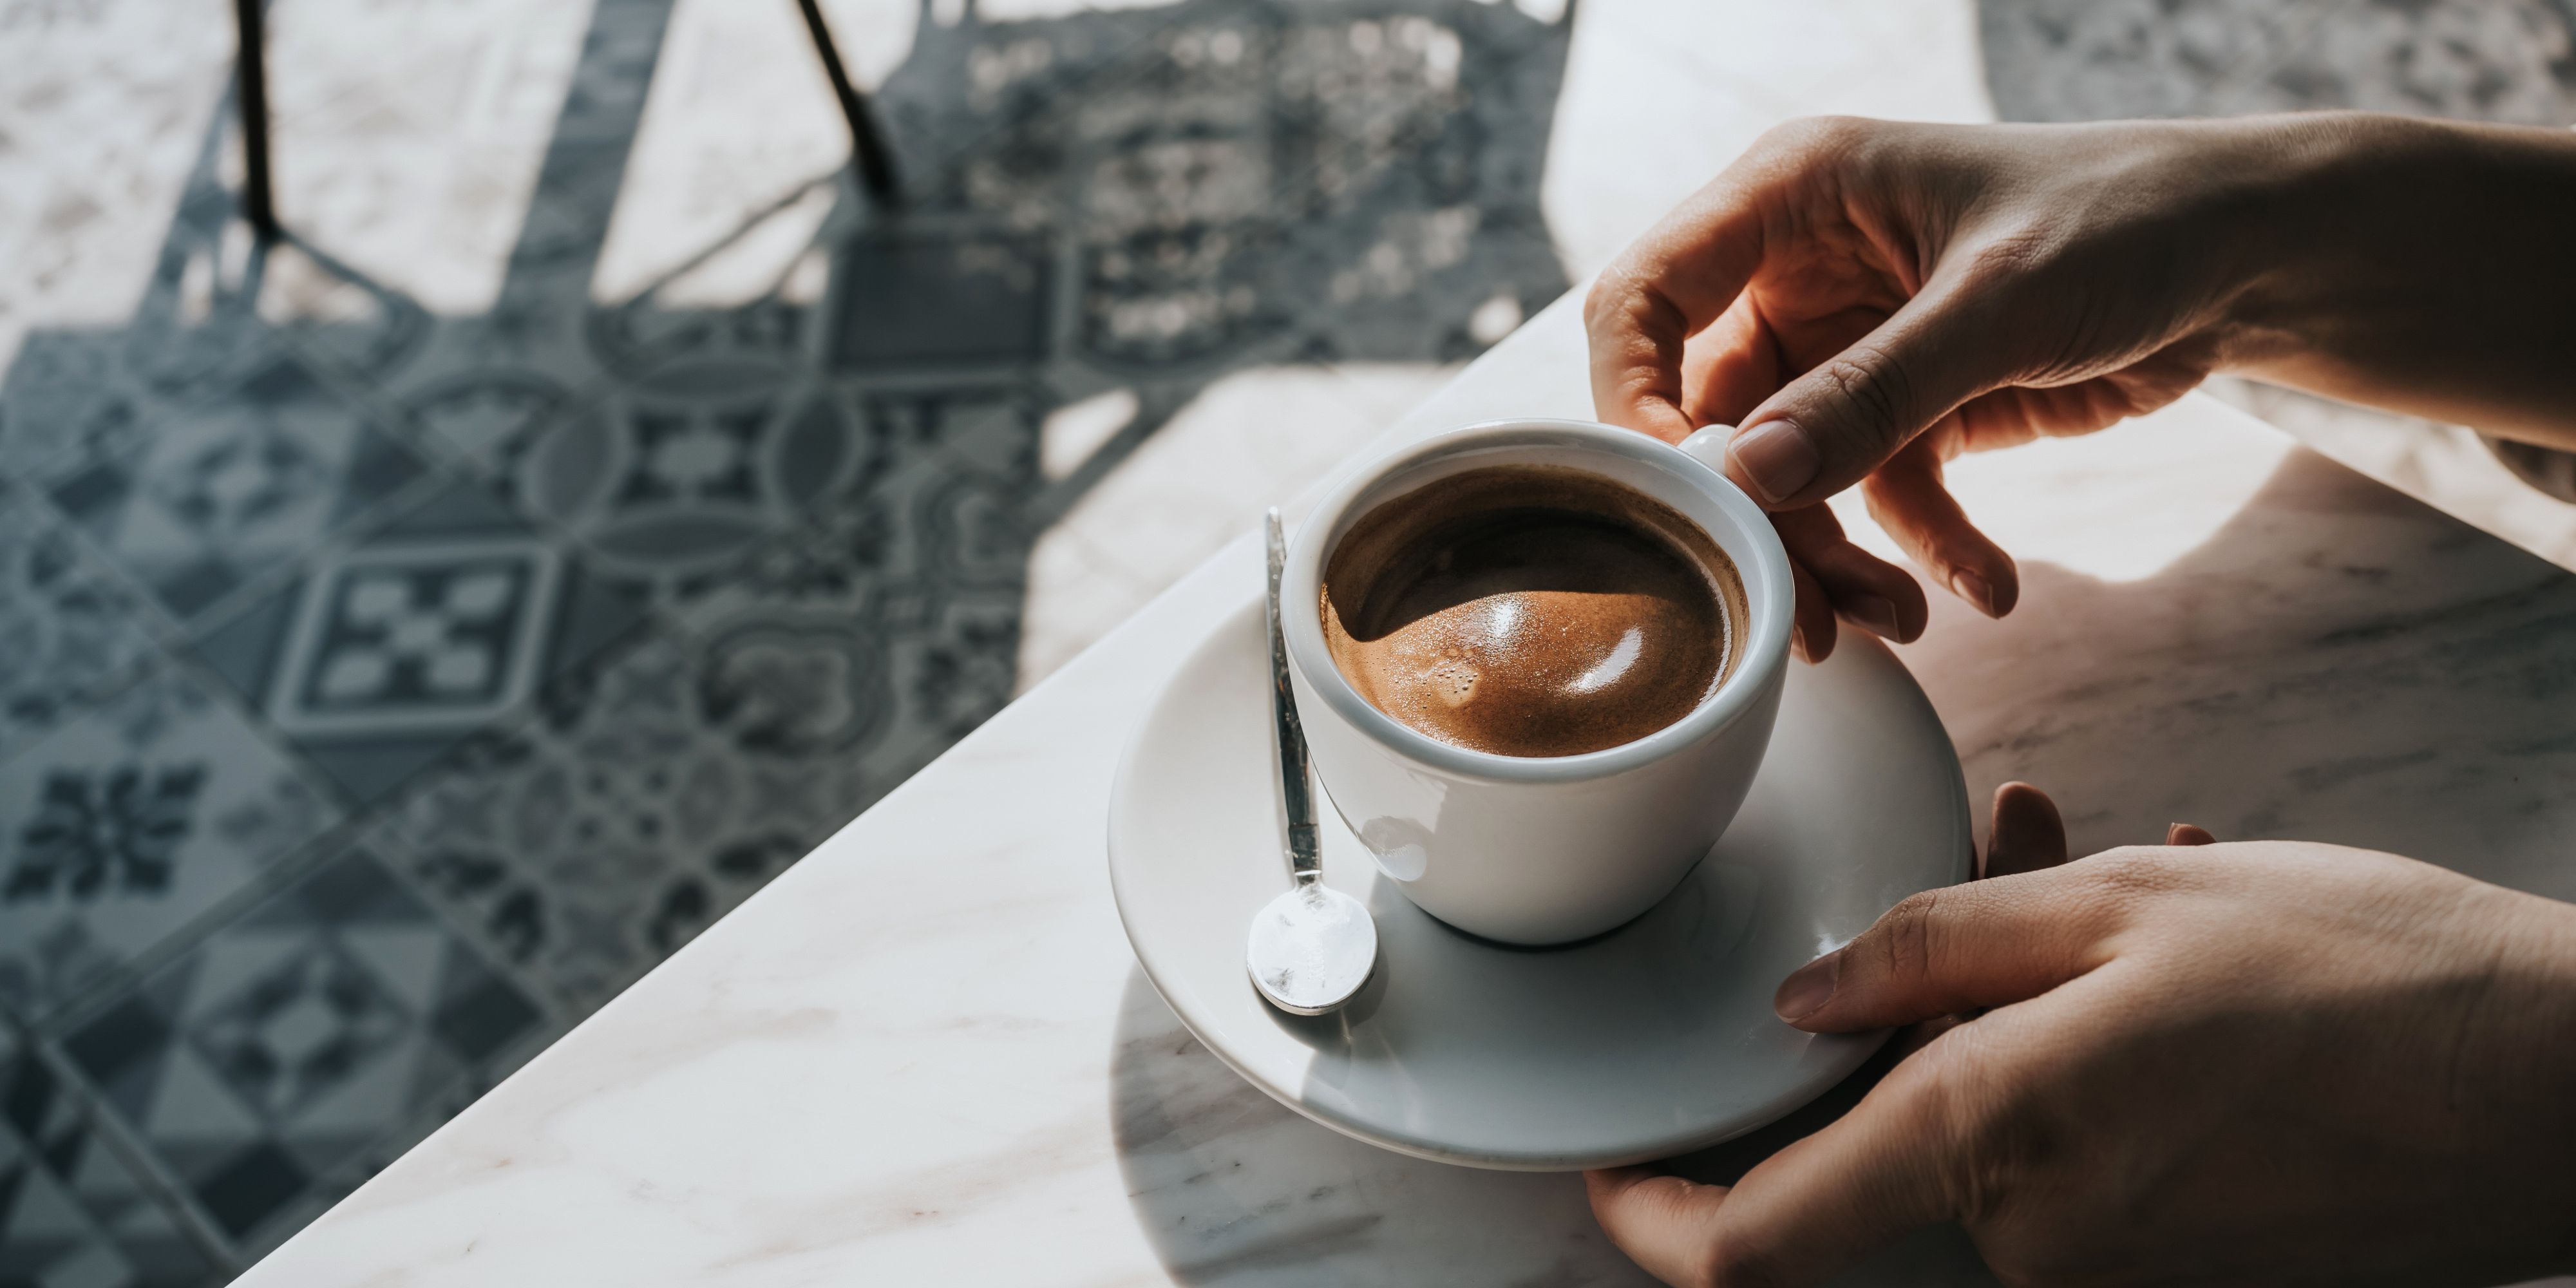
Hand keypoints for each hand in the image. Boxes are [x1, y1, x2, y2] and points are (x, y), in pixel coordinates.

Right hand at [1585, 114, 2575, 660]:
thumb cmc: (2131, 220)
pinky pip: (1875, 499)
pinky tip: (1987, 589)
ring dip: (1837, 557)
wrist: (2250, 254)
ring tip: (1903, 618)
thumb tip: (1749, 482)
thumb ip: (1873, 392)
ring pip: (1787, 477)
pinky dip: (1920, 551)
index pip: (1644, 302)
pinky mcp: (1905, 407)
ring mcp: (1845, 346)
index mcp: (1789, 197)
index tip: (1686, 500)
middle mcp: (1796, 271)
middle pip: (1713, 417)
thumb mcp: (2002, 302)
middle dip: (1758, 520)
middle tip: (1802, 613)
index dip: (1635, 405)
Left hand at [1585, 784, 2575, 1286]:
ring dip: (2017, 996)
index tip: (1611, 1164)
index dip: (1654, 1213)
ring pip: (1989, 1119)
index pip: (1752, 1246)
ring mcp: (2114, 1269)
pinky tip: (2172, 935)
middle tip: (2003, 854)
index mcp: (1992, 1151)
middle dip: (1910, 1003)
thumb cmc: (2362, 980)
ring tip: (2106, 860)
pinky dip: (2084, 1048)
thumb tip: (1800, 1003)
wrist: (2570, 1087)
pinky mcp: (2182, 1267)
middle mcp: (2037, 1243)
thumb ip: (1929, 951)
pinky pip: (2076, 1150)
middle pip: (1887, 1137)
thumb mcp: (2120, 910)